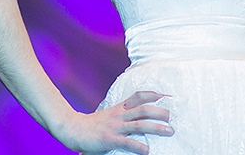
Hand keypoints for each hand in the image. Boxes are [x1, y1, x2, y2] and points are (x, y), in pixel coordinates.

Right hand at [56, 91, 173, 154]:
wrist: (72, 129)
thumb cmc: (91, 125)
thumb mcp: (108, 116)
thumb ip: (121, 116)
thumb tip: (134, 118)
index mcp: (119, 108)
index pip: (138, 96)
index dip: (153, 94)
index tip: (166, 96)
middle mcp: (119, 115)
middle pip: (144, 110)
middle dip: (160, 112)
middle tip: (172, 116)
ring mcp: (115, 127)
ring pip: (140, 125)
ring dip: (156, 128)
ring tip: (170, 131)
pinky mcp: (110, 139)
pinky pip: (127, 143)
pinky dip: (139, 147)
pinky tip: (148, 151)